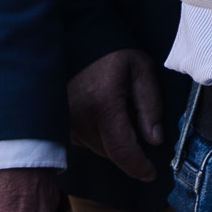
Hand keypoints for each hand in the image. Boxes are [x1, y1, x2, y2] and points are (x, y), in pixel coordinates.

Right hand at [66, 48, 166, 183]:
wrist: (76, 37)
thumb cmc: (113, 52)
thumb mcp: (141, 70)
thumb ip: (150, 105)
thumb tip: (154, 140)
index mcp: (103, 106)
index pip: (122, 151)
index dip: (138, 167)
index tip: (151, 174)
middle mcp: (79, 119)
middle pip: (109, 153)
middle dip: (128, 149)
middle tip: (136, 122)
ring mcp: (64, 122)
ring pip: (95, 148)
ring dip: (111, 141)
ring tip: (116, 110)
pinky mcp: (57, 122)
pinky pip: (82, 140)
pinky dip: (96, 134)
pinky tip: (100, 111)